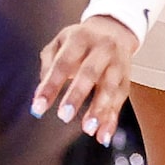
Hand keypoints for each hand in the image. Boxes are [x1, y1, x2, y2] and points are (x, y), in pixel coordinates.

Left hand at [33, 15, 136, 144]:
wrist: (115, 28)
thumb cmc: (80, 40)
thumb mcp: (60, 42)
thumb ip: (49, 63)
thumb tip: (42, 92)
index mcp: (80, 38)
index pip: (63, 63)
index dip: (51, 85)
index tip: (38, 107)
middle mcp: (102, 49)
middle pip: (90, 73)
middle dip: (77, 96)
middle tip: (63, 116)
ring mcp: (117, 63)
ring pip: (110, 88)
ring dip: (100, 110)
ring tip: (88, 128)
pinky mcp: (127, 78)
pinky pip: (120, 101)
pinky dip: (112, 119)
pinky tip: (102, 136)